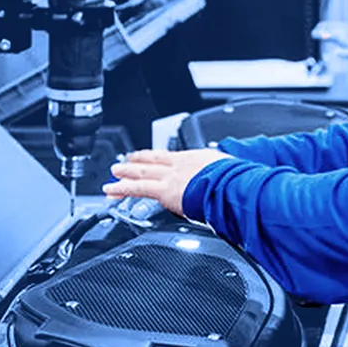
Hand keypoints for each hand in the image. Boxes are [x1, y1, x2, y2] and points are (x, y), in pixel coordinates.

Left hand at [103, 148, 232, 215]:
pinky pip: (138, 188)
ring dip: (126, 172)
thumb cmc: (236, 182)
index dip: (157, 156)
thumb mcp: (229, 173)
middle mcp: (181, 164)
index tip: (148, 156)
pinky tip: (111, 191)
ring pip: (142, 172)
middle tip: (125, 161)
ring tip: (114, 173)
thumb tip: (227, 184)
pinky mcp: (164, 191)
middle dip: (138, 160)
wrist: (232, 185)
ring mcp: (170, 176)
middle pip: (154, 160)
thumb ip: (221, 178)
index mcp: (197, 158)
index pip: (171, 157)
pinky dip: (122, 188)